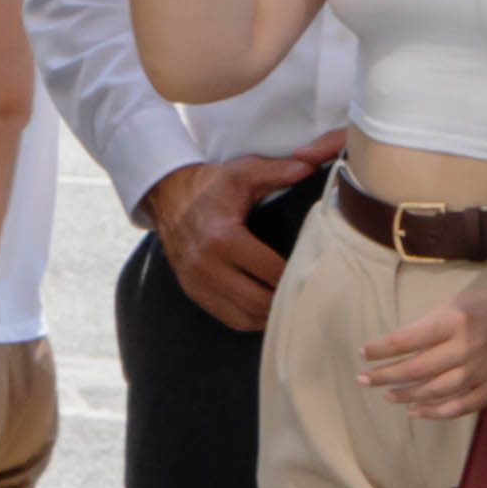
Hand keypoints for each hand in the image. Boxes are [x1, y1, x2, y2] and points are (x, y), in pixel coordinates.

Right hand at [144, 142, 331, 335]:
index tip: (319, 273)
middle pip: (259, 300)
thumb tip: (311, 168)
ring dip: (271, 313)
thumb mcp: (243, 172)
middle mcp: (206, 265)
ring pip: (245, 316)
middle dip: (287, 299)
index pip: (270, 271)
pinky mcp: (193, 291)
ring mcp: (197, 282)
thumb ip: (278, 171)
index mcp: (222, 238)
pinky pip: (230, 318)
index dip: (298, 275)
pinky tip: (269, 306)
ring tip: (293, 302)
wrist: (167, 197)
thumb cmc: (209, 186)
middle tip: (312, 292)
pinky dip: (253, 318)